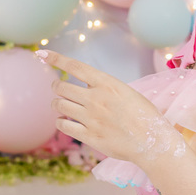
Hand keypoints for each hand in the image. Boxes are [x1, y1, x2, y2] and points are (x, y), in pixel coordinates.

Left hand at [39, 50, 185, 171]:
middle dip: (56, 86)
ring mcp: (91, 118)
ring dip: (56, 104)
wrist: (152, 141)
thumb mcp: (126, 92)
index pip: (75, 66)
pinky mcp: (89, 136)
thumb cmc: (143, 115)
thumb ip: (104, 88)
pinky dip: (61, 122)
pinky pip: (63, 126)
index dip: (56, 58)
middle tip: (58, 88)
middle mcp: (96, 98)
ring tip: (61, 105)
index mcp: (107, 84)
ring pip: (59, 105)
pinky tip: (65, 122)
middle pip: (61, 87)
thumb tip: (85, 85)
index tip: (42, 53)